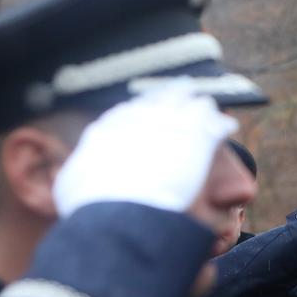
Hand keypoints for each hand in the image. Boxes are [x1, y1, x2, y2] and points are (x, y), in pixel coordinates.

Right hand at [55, 85, 238, 217]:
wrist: (121, 206)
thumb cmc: (92, 205)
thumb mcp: (71, 188)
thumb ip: (73, 179)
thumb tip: (68, 180)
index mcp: (108, 128)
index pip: (126, 113)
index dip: (140, 111)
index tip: (146, 110)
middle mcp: (137, 119)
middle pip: (158, 100)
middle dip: (170, 95)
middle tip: (181, 90)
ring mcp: (167, 124)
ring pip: (188, 105)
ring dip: (198, 105)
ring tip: (207, 105)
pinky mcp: (195, 136)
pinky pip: (213, 124)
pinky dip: (220, 123)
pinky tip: (228, 124)